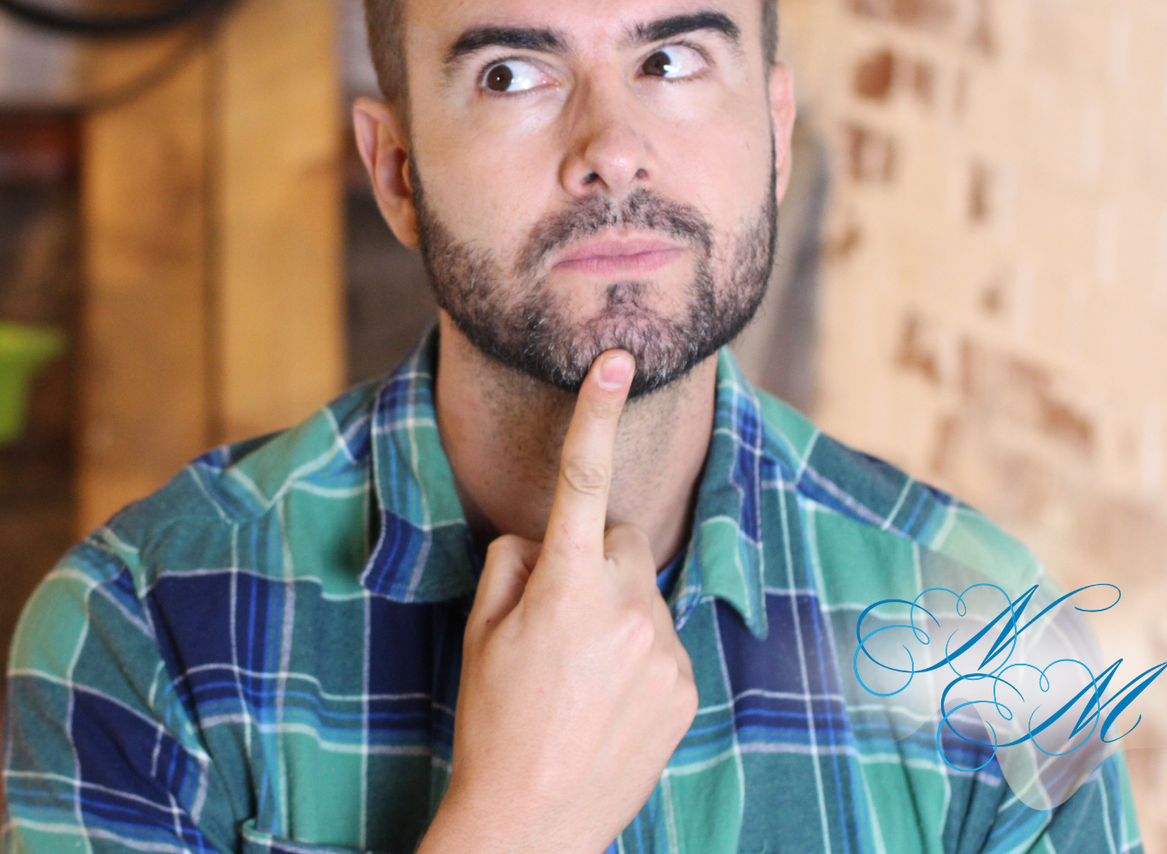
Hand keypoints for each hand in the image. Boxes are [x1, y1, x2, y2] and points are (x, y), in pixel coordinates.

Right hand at [419, 350, 697, 853]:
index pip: (581, 481)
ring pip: (642, 593)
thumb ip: (511, 565)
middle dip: (592, 557)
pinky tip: (602, 702)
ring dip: (614, 613)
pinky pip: (661, 640)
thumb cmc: (492, 723)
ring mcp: (664, 649)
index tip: (617, 360)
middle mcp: (627, 609)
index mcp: (566, 588)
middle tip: (553, 618)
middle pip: (620, 539)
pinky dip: (635, 656)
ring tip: (576, 678)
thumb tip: (542, 540)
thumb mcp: (479, 634)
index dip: (596, 414)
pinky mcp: (687, 685)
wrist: (534, 823)